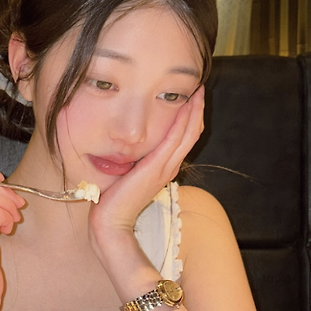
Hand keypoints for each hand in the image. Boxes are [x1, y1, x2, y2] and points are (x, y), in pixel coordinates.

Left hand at [89, 86, 204, 247]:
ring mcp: (166, 167)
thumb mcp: (127, 176)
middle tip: (199, 89)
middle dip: (197, 110)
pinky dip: (184, 120)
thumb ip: (133, 162)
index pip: (183, 138)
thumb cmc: (114, 201)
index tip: (189, 98)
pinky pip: (176, 138)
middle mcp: (170, 167)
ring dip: (194, 111)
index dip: (189, 118)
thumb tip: (127, 149)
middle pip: (191, 133)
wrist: (111, 222)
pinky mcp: (157, 167)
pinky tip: (186, 104)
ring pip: (188, 133)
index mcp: (164, 168)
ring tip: (198, 92)